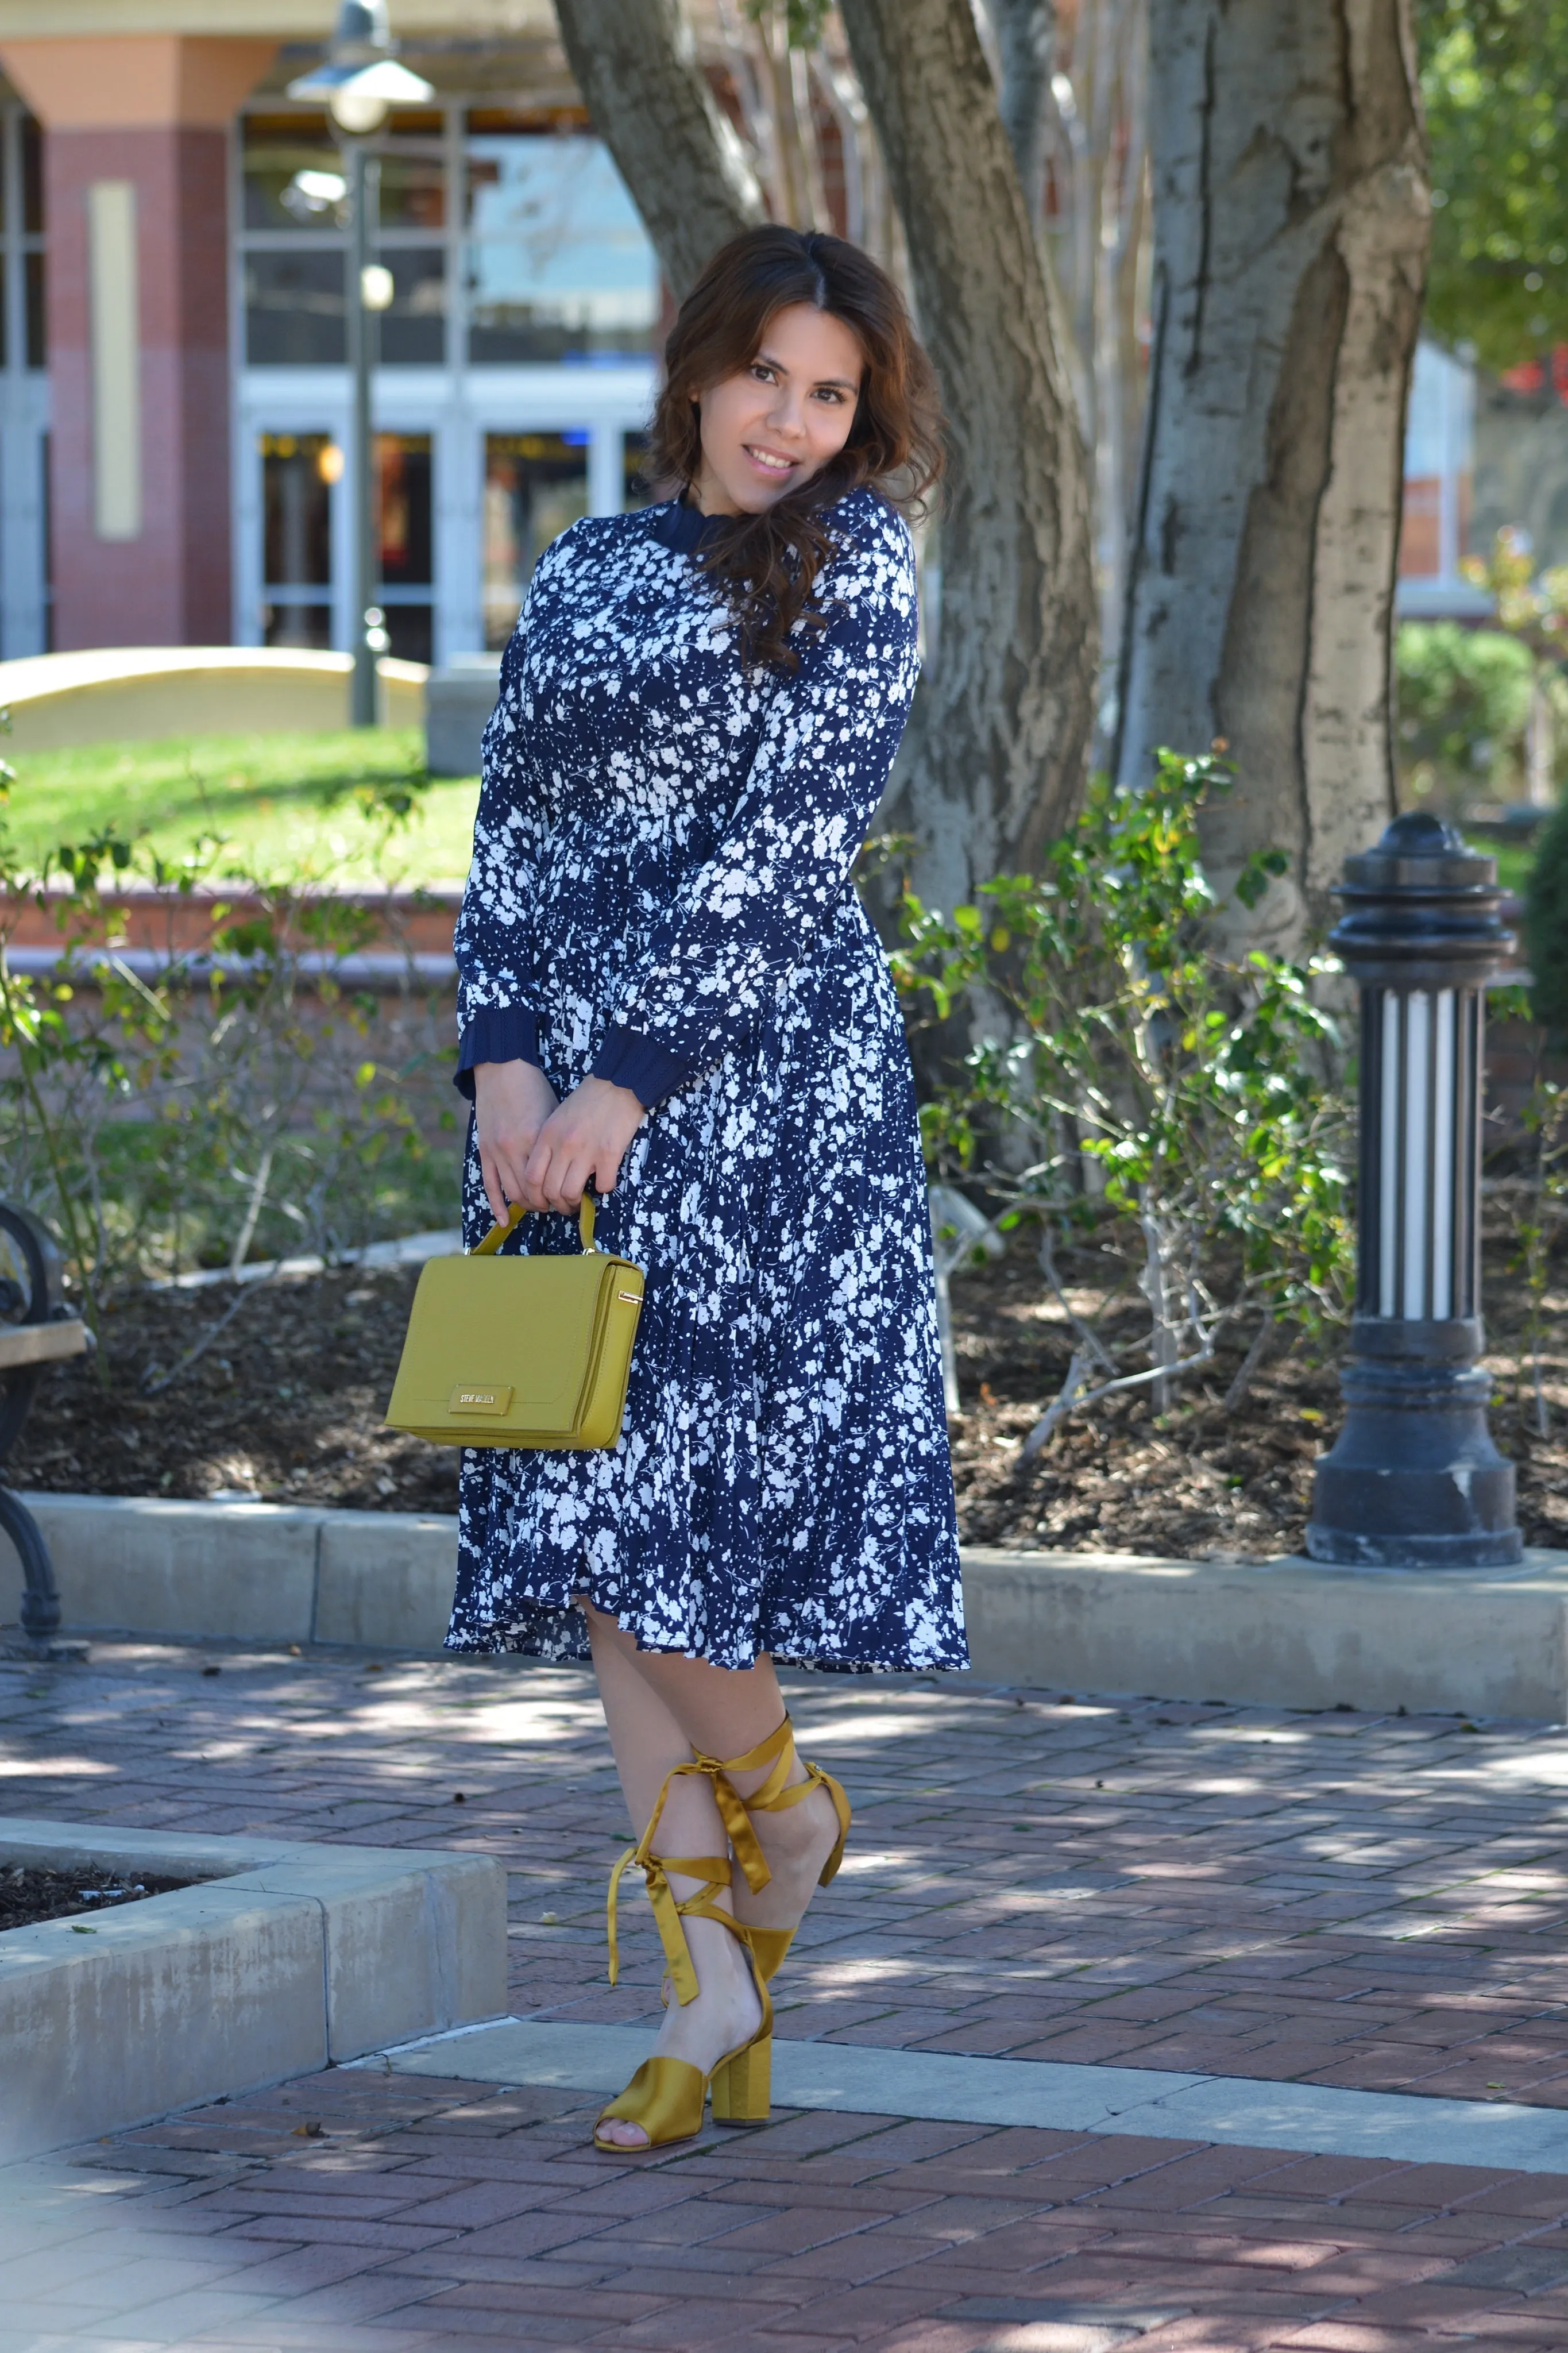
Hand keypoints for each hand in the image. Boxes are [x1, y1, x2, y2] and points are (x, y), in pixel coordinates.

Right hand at [473, 1060, 558, 1224]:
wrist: (501, 1068)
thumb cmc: (534, 1088)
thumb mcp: (553, 1115)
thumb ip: (558, 1144)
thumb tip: (575, 1169)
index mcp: (537, 1139)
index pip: (552, 1180)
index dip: (565, 1195)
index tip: (574, 1199)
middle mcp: (515, 1148)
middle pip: (532, 1192)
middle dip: (548, 1205)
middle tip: (560, 1208)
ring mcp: (496, 1151)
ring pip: (513, 1193)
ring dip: (528, 1205)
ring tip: (541, 1208)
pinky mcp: (484, 1151)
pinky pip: (490, 1185)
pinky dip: (497, 1206)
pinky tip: (505, 1221)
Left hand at [521, 1077, 645, 1213]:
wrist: (617, 1083)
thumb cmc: (586, 1101)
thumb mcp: (556, 1118)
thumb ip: (549, 1144)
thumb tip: (546, 1175)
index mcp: (547, 1136)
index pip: (531, 1177)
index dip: (535, 1197)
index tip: (543, 1202)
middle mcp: (563, 1145)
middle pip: (550, 1190)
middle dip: (556, 1206)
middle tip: (564, 1207)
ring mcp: (586, 1150)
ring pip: (571, 1193)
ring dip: (576, 1204)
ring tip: (581, 1203)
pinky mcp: (609, 1154)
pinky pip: (604, 1185)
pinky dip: (604, 1189)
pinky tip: (605, 1182)